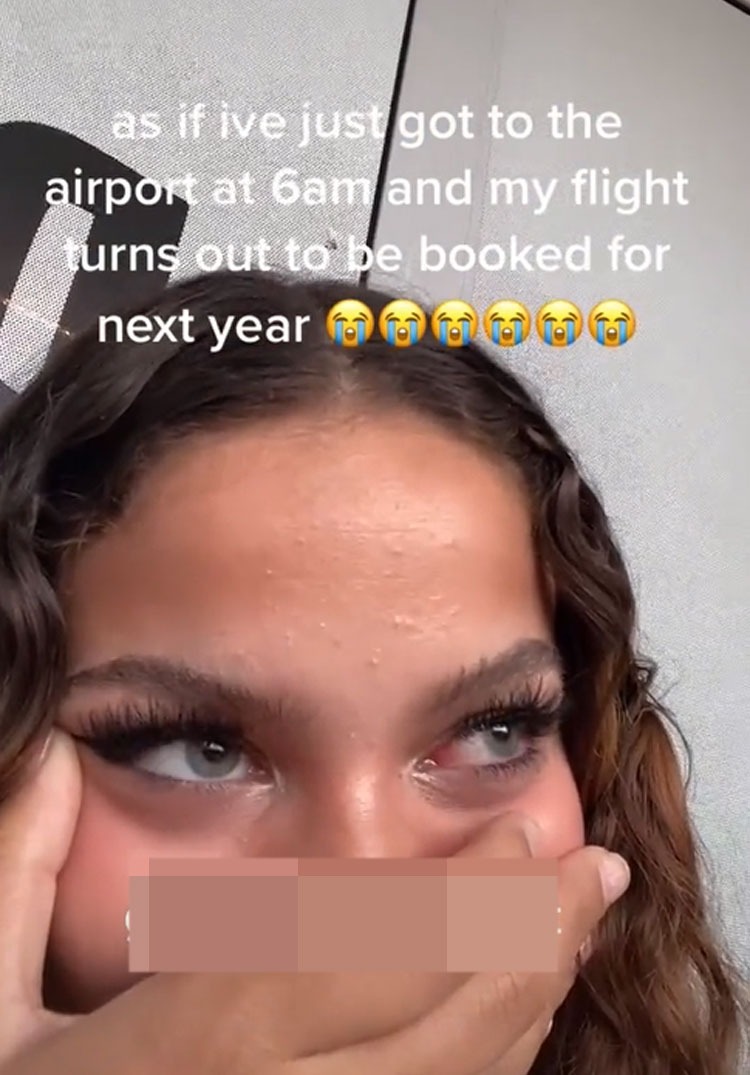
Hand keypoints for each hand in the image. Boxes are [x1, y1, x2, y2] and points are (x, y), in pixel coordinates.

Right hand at [0, 730, 629, 1074]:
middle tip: (593, 879)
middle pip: (447, 1028)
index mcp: (190, 1052)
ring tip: (572, 936)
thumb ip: (18, 868)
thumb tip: (52, 747)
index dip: (464, 898)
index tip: (524, 840)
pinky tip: (507, 1026)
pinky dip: (488, 1072)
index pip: (363, 954)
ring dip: (529, 1005)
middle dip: (533, 942)